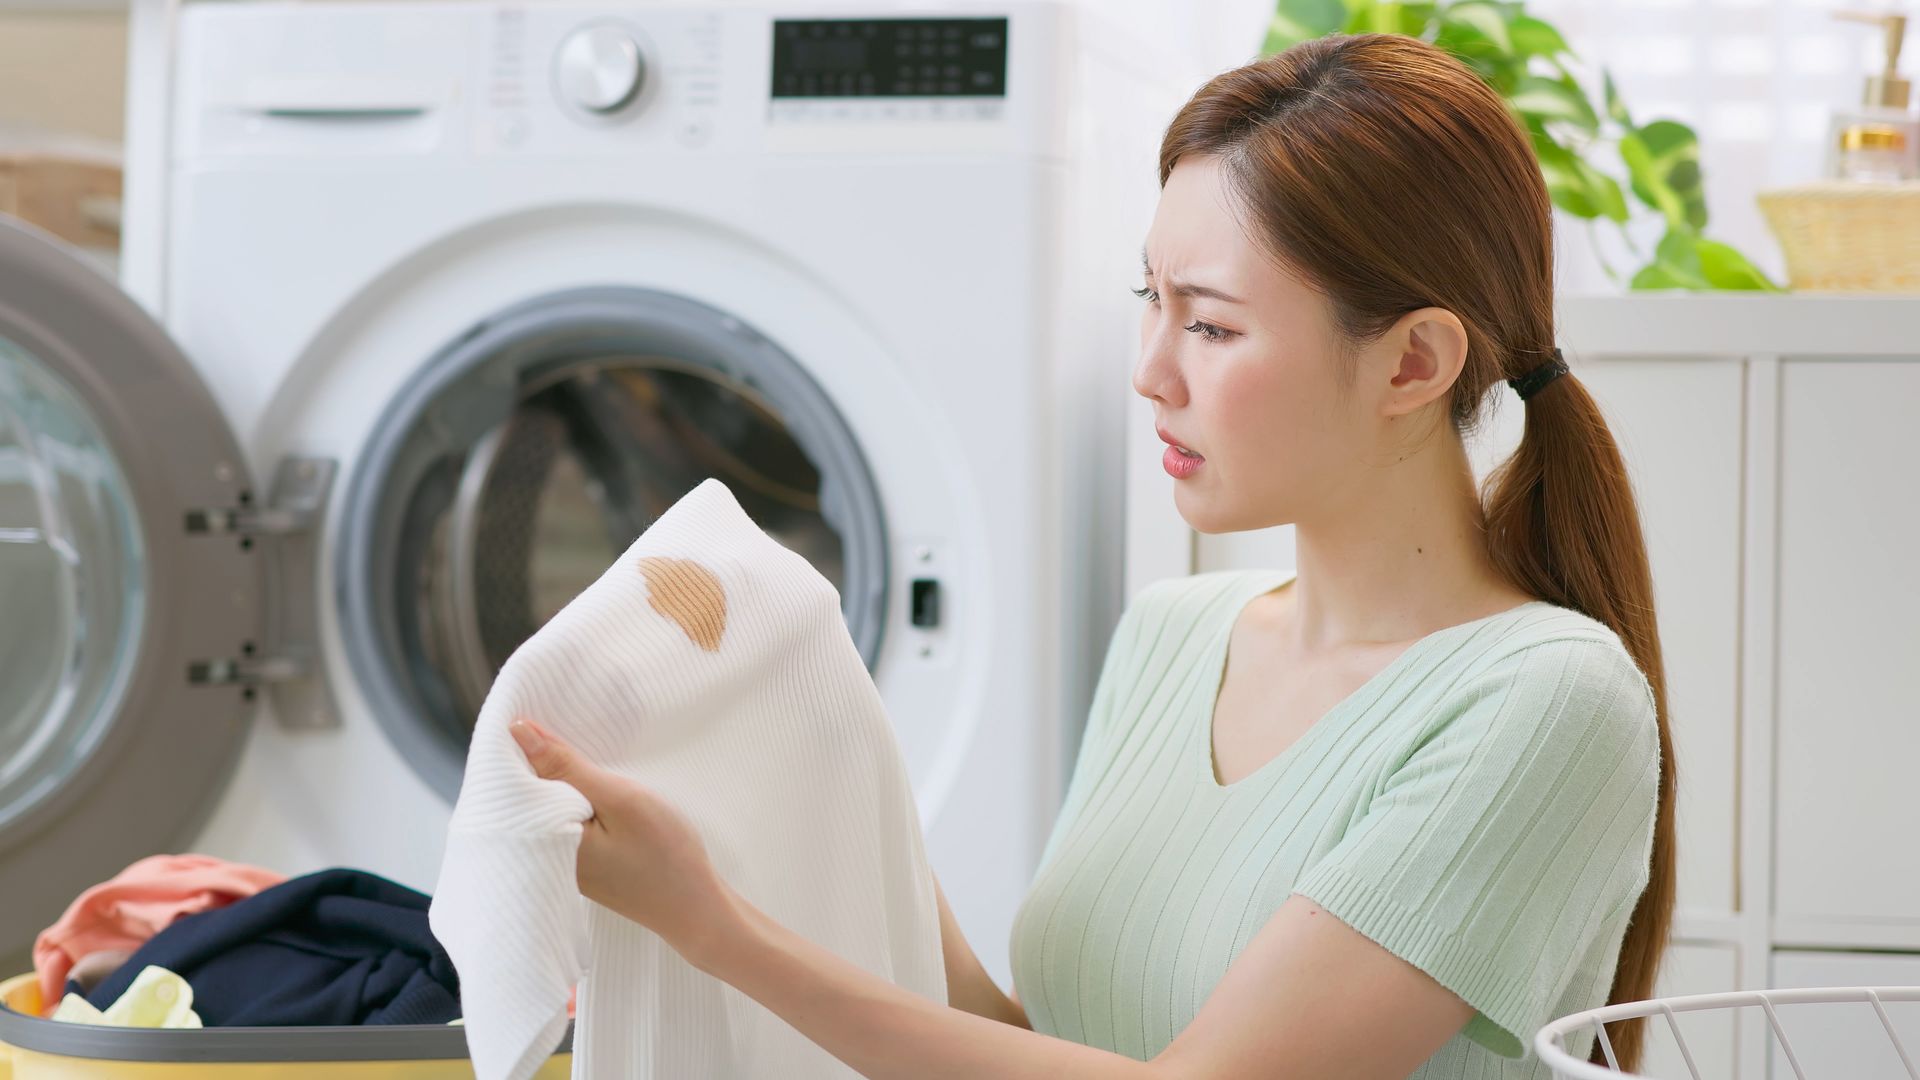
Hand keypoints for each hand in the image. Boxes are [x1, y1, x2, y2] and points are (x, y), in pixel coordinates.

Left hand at [509, 719, 739, 966]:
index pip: (509, 782)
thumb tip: (518, 731)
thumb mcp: (619, 799)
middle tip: (546, 720)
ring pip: (539, 809)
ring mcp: (557, 864)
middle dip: (528, 759)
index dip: (513, 744)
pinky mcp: (576, 867)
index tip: (524, 711)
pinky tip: (581, 784)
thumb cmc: (664, 854)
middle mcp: (539, 856)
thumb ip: (567, 766)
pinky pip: (556, 823)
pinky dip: (564, 801)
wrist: (694, 908)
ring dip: (549, 779)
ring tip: (561, 745)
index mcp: (542, 840)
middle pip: (520, 796)